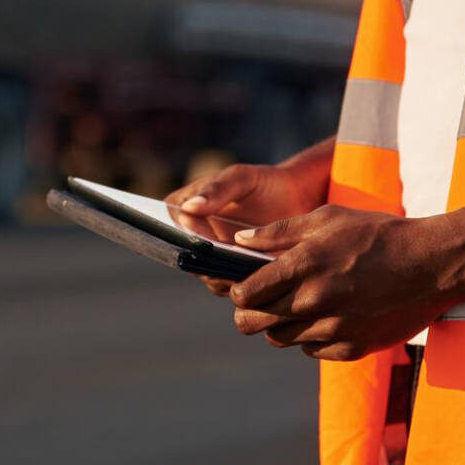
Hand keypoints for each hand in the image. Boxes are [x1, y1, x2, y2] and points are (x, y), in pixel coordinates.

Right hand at [168, 161, 325, 296]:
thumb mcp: (242, 178)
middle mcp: (195, 238)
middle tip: (216, 256)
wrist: (299, 202)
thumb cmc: (265, 184)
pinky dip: (240, 283)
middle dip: (198, 258)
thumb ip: (217, 189)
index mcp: (186, 209)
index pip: (164, 223)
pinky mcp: (235, 275)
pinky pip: (231, 285)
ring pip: (207, 275)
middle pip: (184, 255)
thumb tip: (188, 209)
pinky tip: (254, 276)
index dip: (172, 233)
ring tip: (239, 267)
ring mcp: (215, 259)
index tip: (188, 238)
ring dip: (221, 274)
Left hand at [227, 206, 464, 360]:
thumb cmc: (378, 235)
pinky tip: (326, 315)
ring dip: (280, 324)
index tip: (242, 287)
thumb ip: (279, 232)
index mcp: (305, 265)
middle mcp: (315, 301)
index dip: (237, 291)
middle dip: (249, 311)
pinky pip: (310, 349)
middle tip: (258, 302)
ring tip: (297, 304)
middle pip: (254, 322)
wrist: (432, 265)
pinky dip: (310, 337)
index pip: (246, 293)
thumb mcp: (328, 218)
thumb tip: (239, 242)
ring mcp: (334, 329)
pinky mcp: (351, 348)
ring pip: (279, 338)